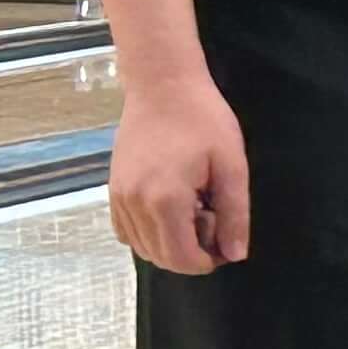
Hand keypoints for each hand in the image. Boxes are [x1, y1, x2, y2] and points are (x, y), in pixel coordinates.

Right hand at [110, 73, 250, 273]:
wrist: (162, 86)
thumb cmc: (203, 119)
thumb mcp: (232, 165)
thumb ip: (234, 214)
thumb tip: (235, 254)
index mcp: (165, 200)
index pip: (182, 258)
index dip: (208, 261)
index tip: (226, 244)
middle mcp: (134, 204)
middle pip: (161, 257)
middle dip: (192, 253)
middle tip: (214, 220)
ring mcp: (118, 197)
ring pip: (142, 247)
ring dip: (170, 243)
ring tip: (195, 210)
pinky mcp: (112, 189)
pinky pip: (127, 230)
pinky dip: (149, 233)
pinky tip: (172, 209)